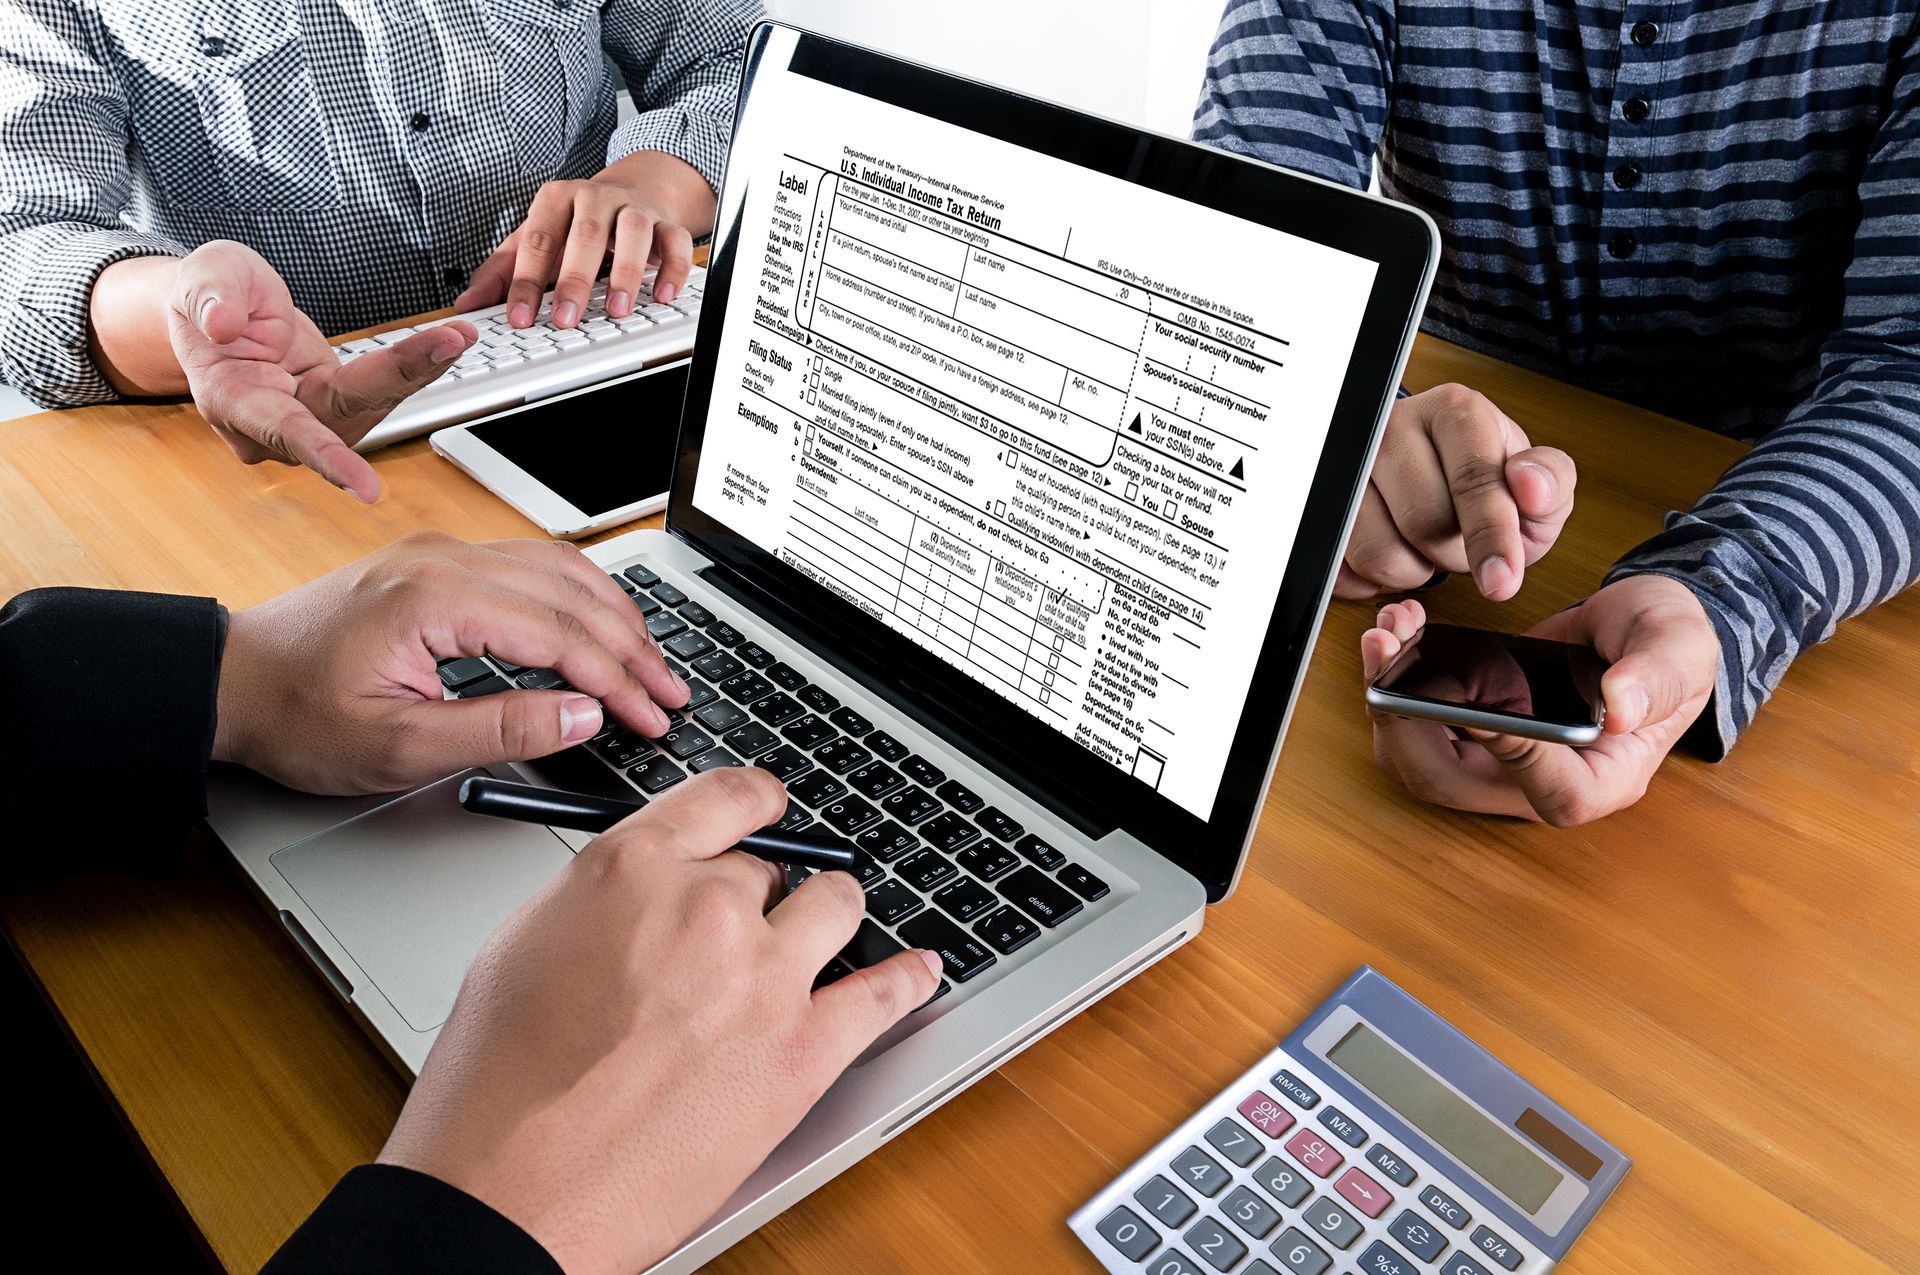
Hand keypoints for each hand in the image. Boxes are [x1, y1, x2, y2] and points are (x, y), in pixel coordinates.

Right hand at [167, 241, 476, 502]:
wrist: (222, 310)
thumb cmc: (209, 297)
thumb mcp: (202, 275)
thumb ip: (209, 297)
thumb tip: (222, 325)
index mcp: (232, 400)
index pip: (283, 431)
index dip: (325, 457)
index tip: (368, 489)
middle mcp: (276, 424)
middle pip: (347, 412)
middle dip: (401, 375)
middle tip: (450, 342)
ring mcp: (313, 418)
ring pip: (374, 403)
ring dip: (420, 369)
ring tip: (458, 334)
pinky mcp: (341, 404)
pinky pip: (384, 389)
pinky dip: (418, 366)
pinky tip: (451, 342)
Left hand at [212, 531, 686, 794]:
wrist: (230, 682)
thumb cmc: (297, 716)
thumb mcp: (399, 748)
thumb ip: (501, 729)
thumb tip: (583, 714)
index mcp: (437, 597)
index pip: (561, 635)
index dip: (619, 681)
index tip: (652, 719)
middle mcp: (445, 559)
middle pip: (573, 595)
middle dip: (633, 649)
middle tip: (671, 696)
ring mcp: (442, 553)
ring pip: (559, 569)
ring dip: (614, 616)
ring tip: (651, 664)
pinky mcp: (437, 562)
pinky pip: (531, 564)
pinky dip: (580, 597)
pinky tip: (601, 623)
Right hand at [378, 768, 942, 1273]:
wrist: (513, 1191)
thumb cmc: (499, 1084)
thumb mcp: (526, 943)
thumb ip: (605, 897)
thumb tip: (648, 885)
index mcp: (632, 867)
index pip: (726, 796)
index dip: (756, 803)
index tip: (767, 810)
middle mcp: (707, 907)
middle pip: (771, 869)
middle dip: (758, 898)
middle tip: (739, 936)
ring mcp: (765, 978)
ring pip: (836, 904)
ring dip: (827, 917)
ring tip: (822, 935)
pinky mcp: (805, 1051)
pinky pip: (885, 992)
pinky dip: (906, 976)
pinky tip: (917, 968)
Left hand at [457, 150, 715, 328]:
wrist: (632, 190)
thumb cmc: (577, 223)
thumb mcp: (535, 239)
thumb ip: (502, 271)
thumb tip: (467, 304)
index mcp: (556, 199)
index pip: (537, 240)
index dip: (526, 281)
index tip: (519, 318)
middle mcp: (595, 198)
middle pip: (586, 235)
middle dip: (575, 280)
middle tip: (565, 319)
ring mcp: (634, 208)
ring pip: (634, 233)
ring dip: (627, 274)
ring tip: (617, 310)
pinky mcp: (667, 223)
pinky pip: (676, 242)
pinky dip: (672, 269)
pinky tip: (663, 296)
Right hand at [1339, 384, 1576, 600]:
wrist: (1430, 468)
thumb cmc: (1485, 477)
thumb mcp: (1536, 481)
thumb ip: (1551, 481)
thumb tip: (1530, 483)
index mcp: (1454, 412)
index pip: (1472, 481)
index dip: (1491, 538)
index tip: (1501, 582)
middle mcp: (1392, 428)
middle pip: (1424, 523)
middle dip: (1453, 554)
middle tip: (1460, 543)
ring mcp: (1349, 465)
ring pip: (1378, 551)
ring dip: (1413, 570)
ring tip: (1425, 546)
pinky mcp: (1321, 503)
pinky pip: (1344, 566)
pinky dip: (1375, 580)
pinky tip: (1395, 554)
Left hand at [1360, 578, 1718, 824]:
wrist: (1638, 626)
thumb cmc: (1669, 644)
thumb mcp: (1678, 648)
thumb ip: (1655, 677)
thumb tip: (1620, 710)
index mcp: (1606, 780)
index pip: (1552, 792)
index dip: (1511, 753)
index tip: (1471, 697)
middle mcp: (1543, 782)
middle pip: (1453, 784)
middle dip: (1404, 721)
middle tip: (1385, 653)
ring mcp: (1501, 760)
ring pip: (1419, 756)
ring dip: (1387, 698)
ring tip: (1385, 634)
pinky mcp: (1472, 730)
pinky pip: (1416, 723)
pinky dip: (1396, 682)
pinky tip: (1399, 633)